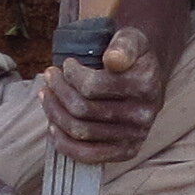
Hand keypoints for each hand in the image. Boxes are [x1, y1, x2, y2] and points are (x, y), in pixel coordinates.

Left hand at [42, 28, 162, 165]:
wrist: (148, 79)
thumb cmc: (131, 56)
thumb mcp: (132, 39)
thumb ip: (124, 44)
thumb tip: (113, 59)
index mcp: (145, 85)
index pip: (92, 86)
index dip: (71, 74)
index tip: (66, 64)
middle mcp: (143, 114)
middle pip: (82, 110)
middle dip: (58, 91)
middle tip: (49, 76)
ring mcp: (135, 136)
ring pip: (80, 131)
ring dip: (54, 113)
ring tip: (46, 95)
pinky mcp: (127, 152)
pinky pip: (88, 155)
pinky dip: (64, 143)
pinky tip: (52, 126)